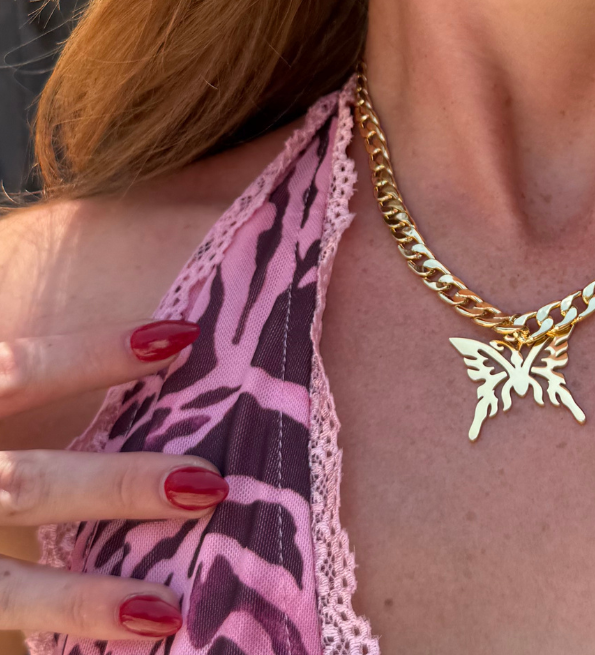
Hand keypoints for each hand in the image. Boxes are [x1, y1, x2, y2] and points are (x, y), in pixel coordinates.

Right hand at [0, 321, 227, 639]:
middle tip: (210, 484)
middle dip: (116, 488)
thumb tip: (148, 336)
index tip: (182, 335)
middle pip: (20, 486)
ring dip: (79, 601)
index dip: (94, 353)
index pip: (14, 369)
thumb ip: (15, 377)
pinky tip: (119, 646)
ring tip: (166, 611)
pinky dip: (42, 639)